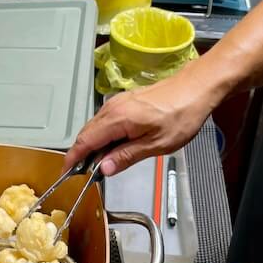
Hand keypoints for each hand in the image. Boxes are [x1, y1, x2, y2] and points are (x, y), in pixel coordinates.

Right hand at [64, 68, 213, 175]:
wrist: (195, 88)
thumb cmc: (181, 115)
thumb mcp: (156, 144)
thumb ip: (126, 157)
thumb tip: (103, 169)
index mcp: (117, 119)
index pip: (85, 141)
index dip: (73, 158)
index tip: (66, 172)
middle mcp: (112, 108)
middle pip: (86, 133)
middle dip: (81, 154)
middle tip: (84, 174)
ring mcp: (117, 103)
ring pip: (95, 127)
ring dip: (92, 145)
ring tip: (100, 164)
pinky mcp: (124, 101)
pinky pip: (104, 121)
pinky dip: (102, 135)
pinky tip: (112, 146)